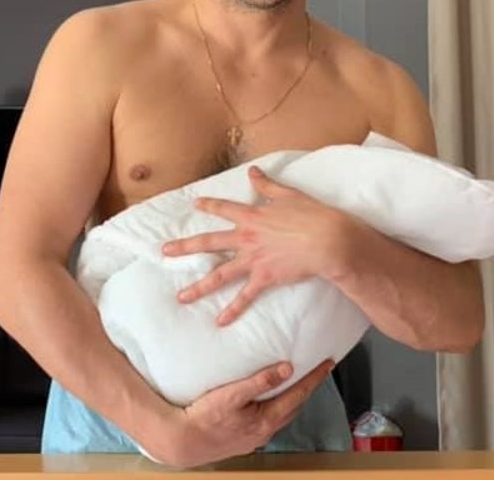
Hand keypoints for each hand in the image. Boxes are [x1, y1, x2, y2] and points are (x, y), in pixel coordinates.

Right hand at [140, 359, 334, 467]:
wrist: (184, 441)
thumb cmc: (205, 417)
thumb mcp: (232, 394)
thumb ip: (260, 381)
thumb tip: (287, 369)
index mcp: (267, 419)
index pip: (298, 394)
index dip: (314, 378)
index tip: (327, 363)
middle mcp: (266, 431)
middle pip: (295, 405)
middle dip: (308, 387)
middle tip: (319, 370)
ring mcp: (257, 437)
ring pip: (284, 414)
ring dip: (294, 397)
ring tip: (300, 381)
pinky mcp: (247, 438)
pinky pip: (272, 419)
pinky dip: (280, 406)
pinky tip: (273, 400)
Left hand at [161, 166, 357, 325]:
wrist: (328, 240)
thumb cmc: (313, 215)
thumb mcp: (289, 195)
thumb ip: (267, 185)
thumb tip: (253, 172)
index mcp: (253, 216)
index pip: (225, 209)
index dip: (209, 205)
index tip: (195, 204)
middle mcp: (247, 237)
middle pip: (209, 242)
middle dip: (185, 247)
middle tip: (165, 252)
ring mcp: (253, 259)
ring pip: (220, 275)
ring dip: (199, 287)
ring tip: (182, 297)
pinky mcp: (265, 277)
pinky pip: (245, 297)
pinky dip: (232, 310)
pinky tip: (219, 321)